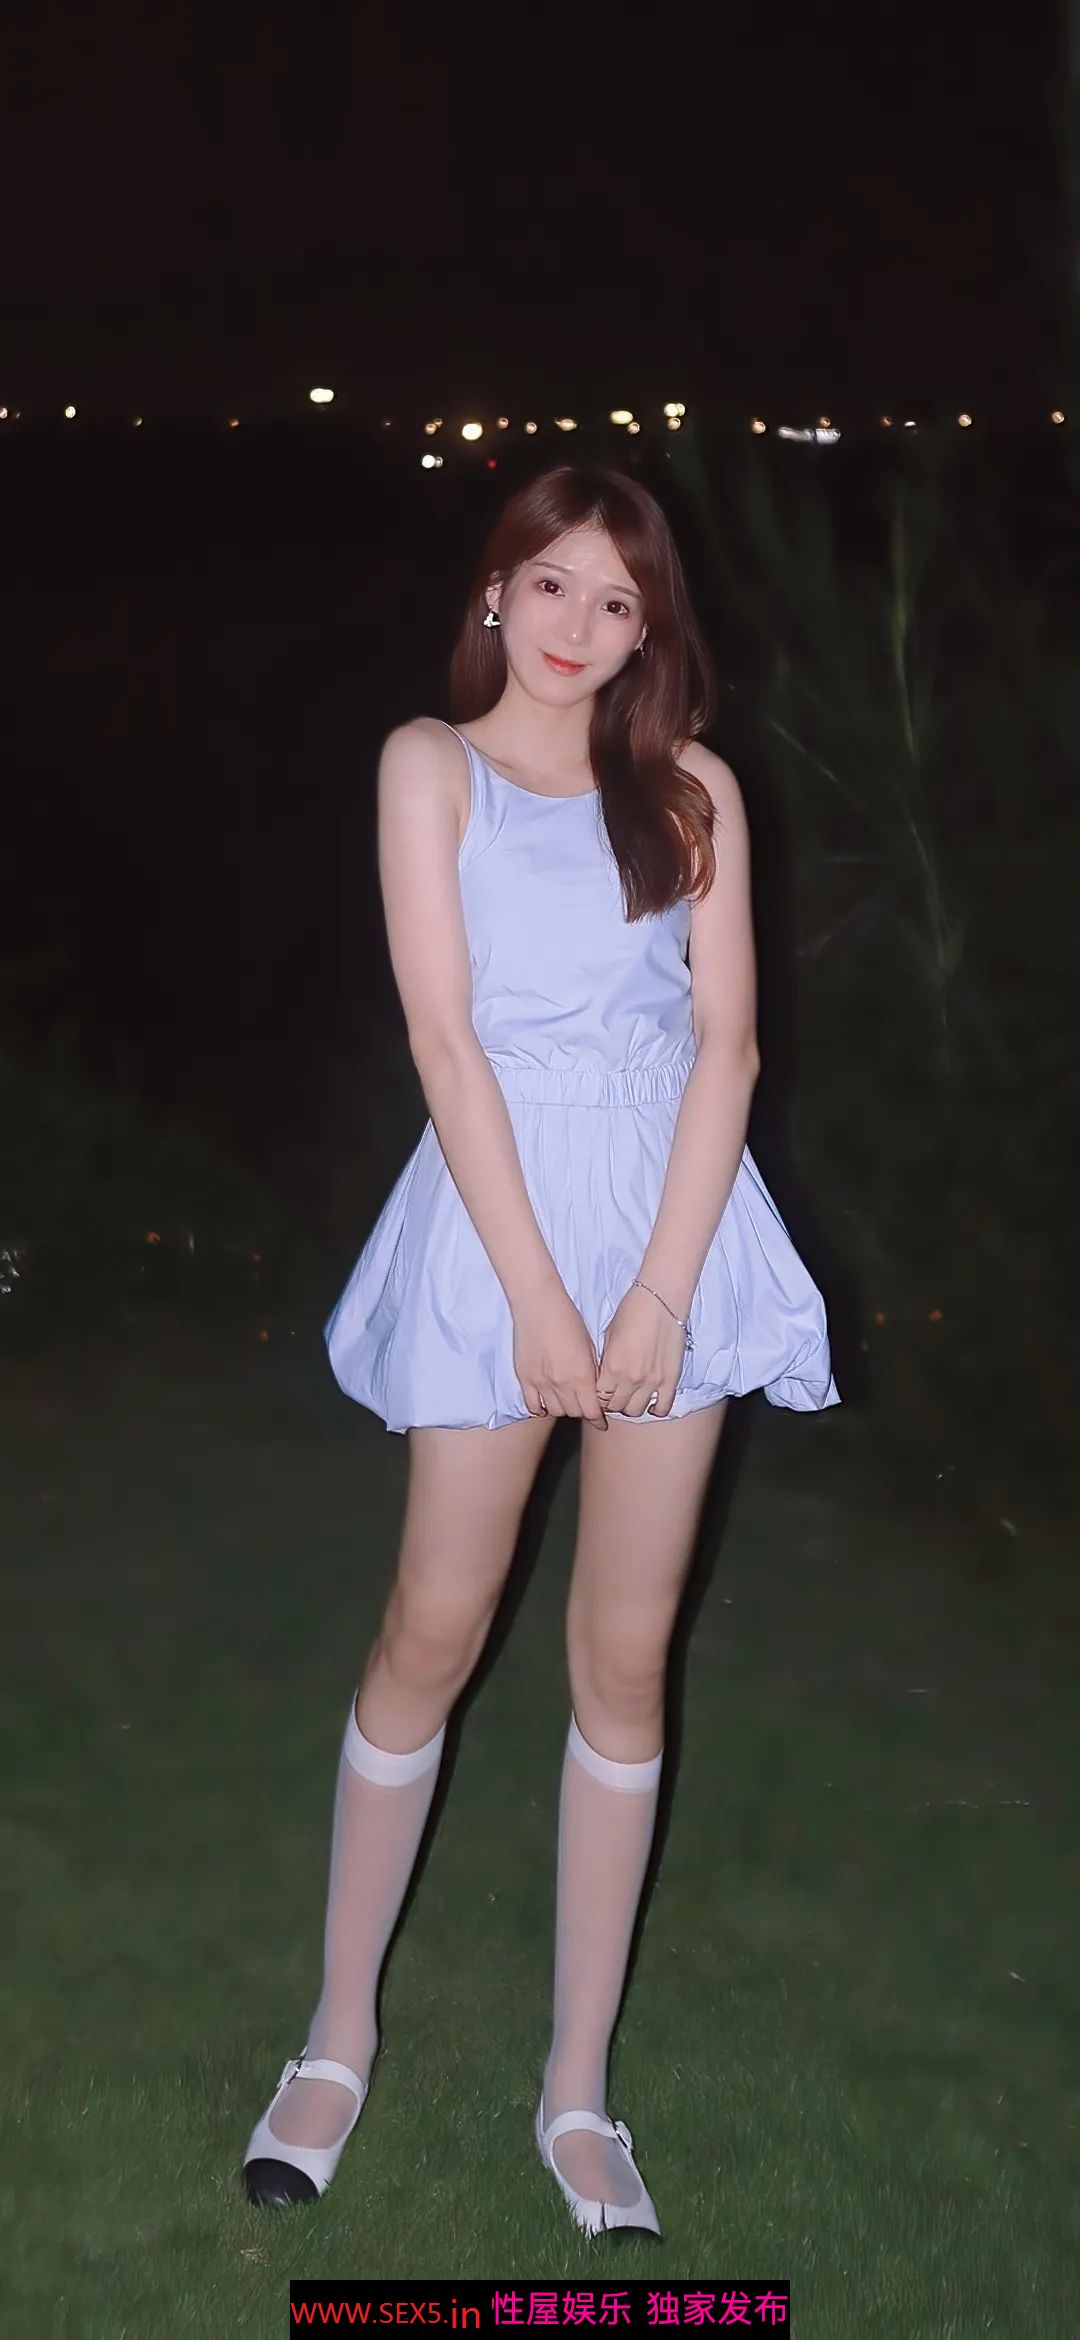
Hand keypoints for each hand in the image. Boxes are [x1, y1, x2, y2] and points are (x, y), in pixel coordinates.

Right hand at [512, 1282, 608, 1429]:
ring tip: (566, 1401)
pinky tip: (546, 1404)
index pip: (592, 1411)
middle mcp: (562, 1383)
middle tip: (585, 1407)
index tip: (601, 1423)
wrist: (538, 1304)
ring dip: (563, 1409)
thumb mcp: (590, 1346)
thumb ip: (592, 1373)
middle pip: (574, 1413)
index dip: (598, 1420)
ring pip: (555, 1411)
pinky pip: (533, 1405)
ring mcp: (541, 1383)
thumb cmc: (568, 1319)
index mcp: (582, 1375)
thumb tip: (595, 1392)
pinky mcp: (524, 1378)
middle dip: (582, 1412)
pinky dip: (541, 1408)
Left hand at [595, 1283, 687, 1418]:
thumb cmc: (632, 1311)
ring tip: (632, 1397)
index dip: (598, 1398)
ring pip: (636, 1411)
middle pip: (616, 1407)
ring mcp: (652, 1381)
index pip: (599, 1398)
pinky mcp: (671, 1379)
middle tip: (615, 1395)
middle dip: (612, 1403)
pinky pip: (663, 1407)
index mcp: (611, 1367)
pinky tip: (651, 1403)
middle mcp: (630, 1379)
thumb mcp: (608, 1336)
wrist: (660, 1299)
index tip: (601, 1393)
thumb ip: (605, 1362)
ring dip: (631, 1407)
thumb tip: (603, 1378)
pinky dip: (655, 1409)